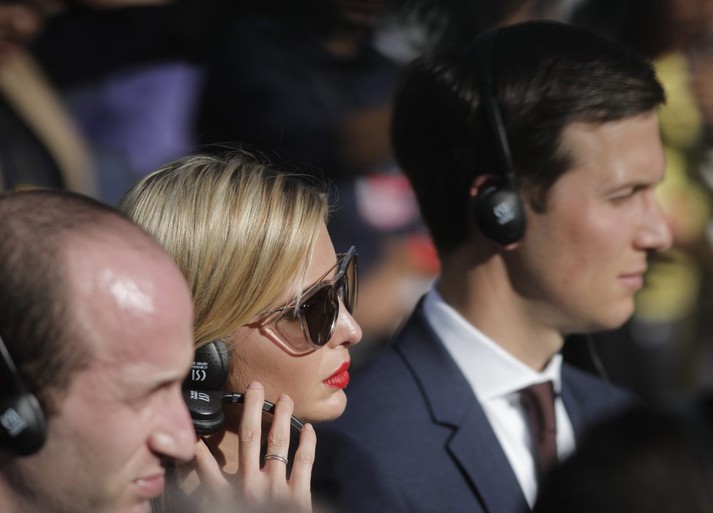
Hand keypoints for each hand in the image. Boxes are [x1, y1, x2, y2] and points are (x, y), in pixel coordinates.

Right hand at [193, 381, 315, 512]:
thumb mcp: (224, 511)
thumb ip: (213, 495)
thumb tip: (197, 478)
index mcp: (227, 497)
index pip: (207, 465)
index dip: (200, 445)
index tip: (198, 424)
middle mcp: (250, 486)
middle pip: (248, 438)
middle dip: (252, 410)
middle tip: (255, 386)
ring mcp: (276, 488)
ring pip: (278, 444)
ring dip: (281, 419)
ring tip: (285, 398)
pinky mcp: (299, 497)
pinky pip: (304, 465)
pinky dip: (308, 446)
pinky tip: (310, 430)